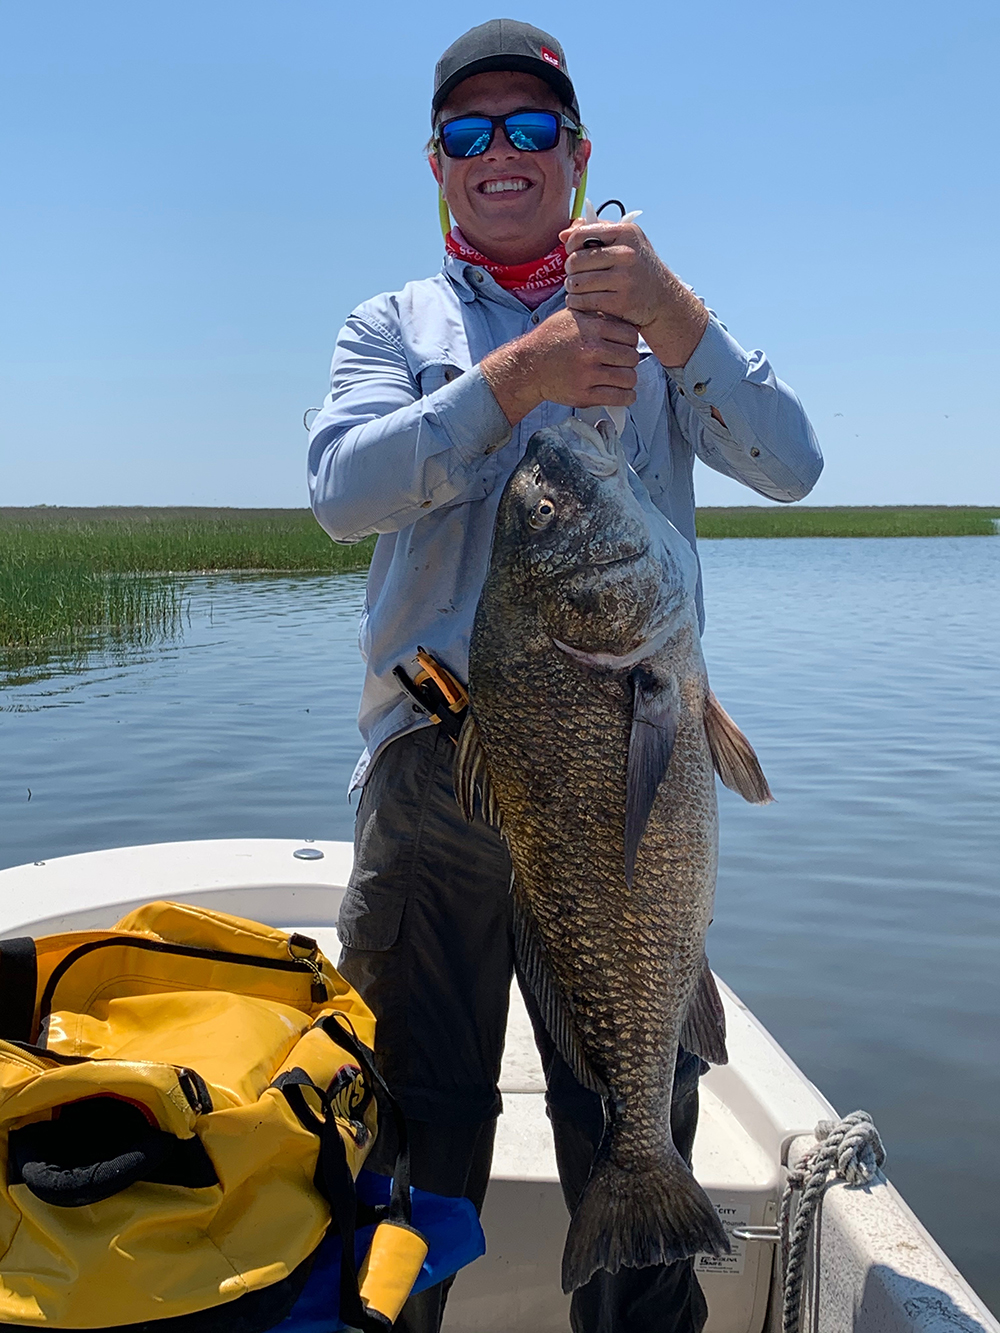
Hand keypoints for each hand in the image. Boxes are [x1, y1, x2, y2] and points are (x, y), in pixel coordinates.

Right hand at [482, 308, 639, 426]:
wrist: (528, 366)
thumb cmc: (550, 339)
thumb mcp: (572, 316)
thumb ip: (597, 314)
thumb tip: (621, 314)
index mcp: (592, 328)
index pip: (631, 335)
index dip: (630, 341)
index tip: (624, 346)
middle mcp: (592, 350)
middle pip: (632, 356)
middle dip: (629, 360)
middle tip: (621, 362)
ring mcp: (588, 374)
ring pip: (629, 377)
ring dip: (628, 378)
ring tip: (622, 377)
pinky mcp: (584, 395)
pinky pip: (619, 397)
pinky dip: (626, 396)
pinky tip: (624, 393)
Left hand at [560, 220, 708, 367]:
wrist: (663, 298)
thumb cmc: (637, 266)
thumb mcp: (625, 241)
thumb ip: (594, 232)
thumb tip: (563, 235)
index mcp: (626, 233)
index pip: (581, 235)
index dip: (570, 246)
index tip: (572, 254)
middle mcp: (627, 254)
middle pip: (576, 260)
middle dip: (569, 269)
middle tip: (574, 275)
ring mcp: (625, 279)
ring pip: (577, 283)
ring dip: (571, 288)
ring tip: (576, 288)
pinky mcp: (621, 302)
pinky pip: (584, 301)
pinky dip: (576, 303)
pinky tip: (579, 301)